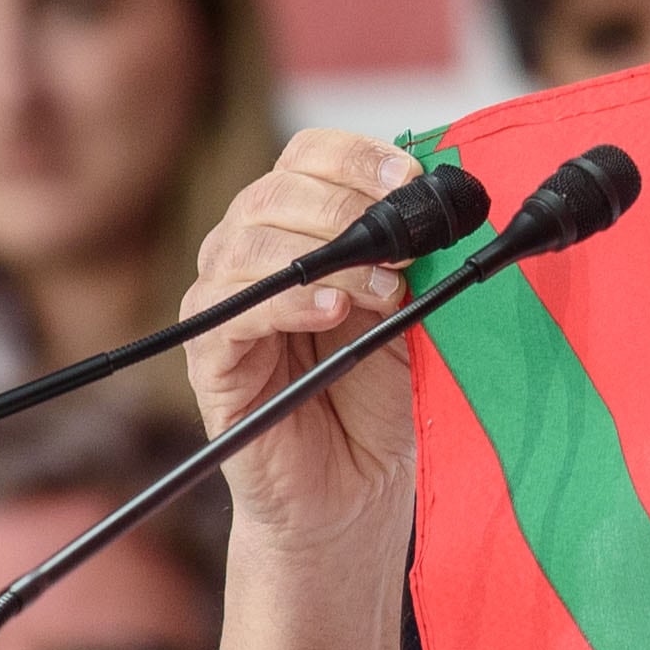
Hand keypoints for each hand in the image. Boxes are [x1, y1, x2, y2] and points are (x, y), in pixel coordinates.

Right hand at [178, 133, 429, 560]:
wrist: (353, 493)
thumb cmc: (376, 402)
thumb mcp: (409, 316)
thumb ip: (413, 262)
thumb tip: (439, 209)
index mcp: (299, 228)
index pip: (308, 158)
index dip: (356, 156)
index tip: (411, 177)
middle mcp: (253, 254)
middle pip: (274, 189)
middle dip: (346, 205)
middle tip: (405, 242)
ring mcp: (226, 304)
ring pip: (248, 240)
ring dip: (325, 253)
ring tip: (383, 290)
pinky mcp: (210, 357)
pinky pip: (231, 310)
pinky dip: (288, 301)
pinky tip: (334, 310)